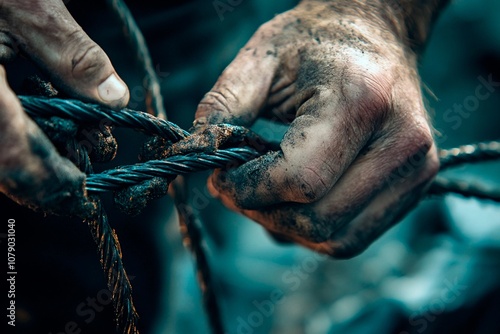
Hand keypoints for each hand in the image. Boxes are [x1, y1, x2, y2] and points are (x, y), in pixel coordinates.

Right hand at [0, 0, 128, 215]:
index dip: (51, 186)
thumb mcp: (28, 8)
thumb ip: (73, 56)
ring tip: (78, 143)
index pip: (14, 159)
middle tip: (89, 165)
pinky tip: (47, 121)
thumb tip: (115, 98)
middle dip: (50, 172)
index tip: (84, 196)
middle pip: (6, 163)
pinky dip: (21, 134)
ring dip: (37, 155)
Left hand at [194, 0, 439, 257]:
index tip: (220, 176)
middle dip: (262, 213)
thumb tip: (191, 156)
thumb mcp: (260, 57)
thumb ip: (222, 106)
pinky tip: (295, 198)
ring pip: (336, 240)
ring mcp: (417, 169)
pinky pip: (353, 236)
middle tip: (236, 188)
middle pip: (317, 221)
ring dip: (286, 228)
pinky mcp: (415, 186)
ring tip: (265, 191)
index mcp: (362, 100)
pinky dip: (313, 230)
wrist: (375, 34)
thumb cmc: (316, 41)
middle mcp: (402, 141)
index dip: (248, 190)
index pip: (300, 181)